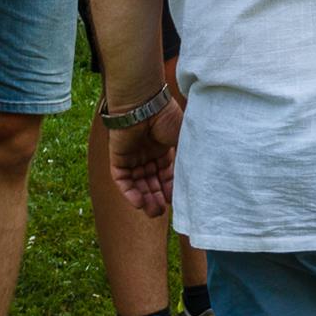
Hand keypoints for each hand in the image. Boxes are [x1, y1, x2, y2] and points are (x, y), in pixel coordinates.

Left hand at [108, 100, 183, 216]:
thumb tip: (197, 177)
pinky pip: (122, 179)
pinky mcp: (117, 157)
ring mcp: (132, 155)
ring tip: (153, 213)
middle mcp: (147, 153)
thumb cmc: (166, 116)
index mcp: (163, 147)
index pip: (166, 173)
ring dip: (145, 198)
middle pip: (151, 181)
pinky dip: (129, 192)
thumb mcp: (182, 139)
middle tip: (163, 213)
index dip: (170, 187)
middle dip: (157, 197)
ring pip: (138, 183)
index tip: (177, 200)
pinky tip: (139, 203)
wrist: (144, 102)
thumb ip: (186, 158)